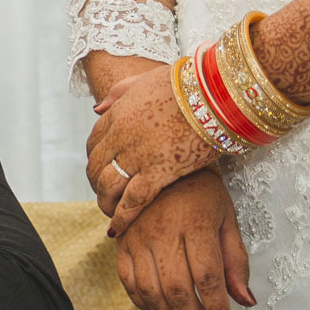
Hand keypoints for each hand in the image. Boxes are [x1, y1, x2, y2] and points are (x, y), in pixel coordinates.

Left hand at [86, 62, 219, 236]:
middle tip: (103, 194)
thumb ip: (119, 94)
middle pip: (95, 166)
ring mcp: (139, 155)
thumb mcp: (146, 80)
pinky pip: (132, 201)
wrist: (215, 93)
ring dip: (104, 201)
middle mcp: (122, 136)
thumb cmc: (188, 83)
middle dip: (95, 182)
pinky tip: (117, 229)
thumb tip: (96, 109)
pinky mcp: (159, 173)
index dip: (94, 158)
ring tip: (108, 213)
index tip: (99, 168)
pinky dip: (121, 217)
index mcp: (119, 113)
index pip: (94, 141)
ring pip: (108, 185)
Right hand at [115, 169, 253, 309]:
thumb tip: (246, 302)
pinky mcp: (121, 243)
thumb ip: (236, 260)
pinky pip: (129, 283)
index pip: (208, 279)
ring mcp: (137, 238)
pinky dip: (145, 306)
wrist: (159, 161)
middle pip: (178, 291)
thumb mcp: (227, 217)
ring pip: (151, 292)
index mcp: (194, 224)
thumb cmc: (200, 190)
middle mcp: (162, 232)